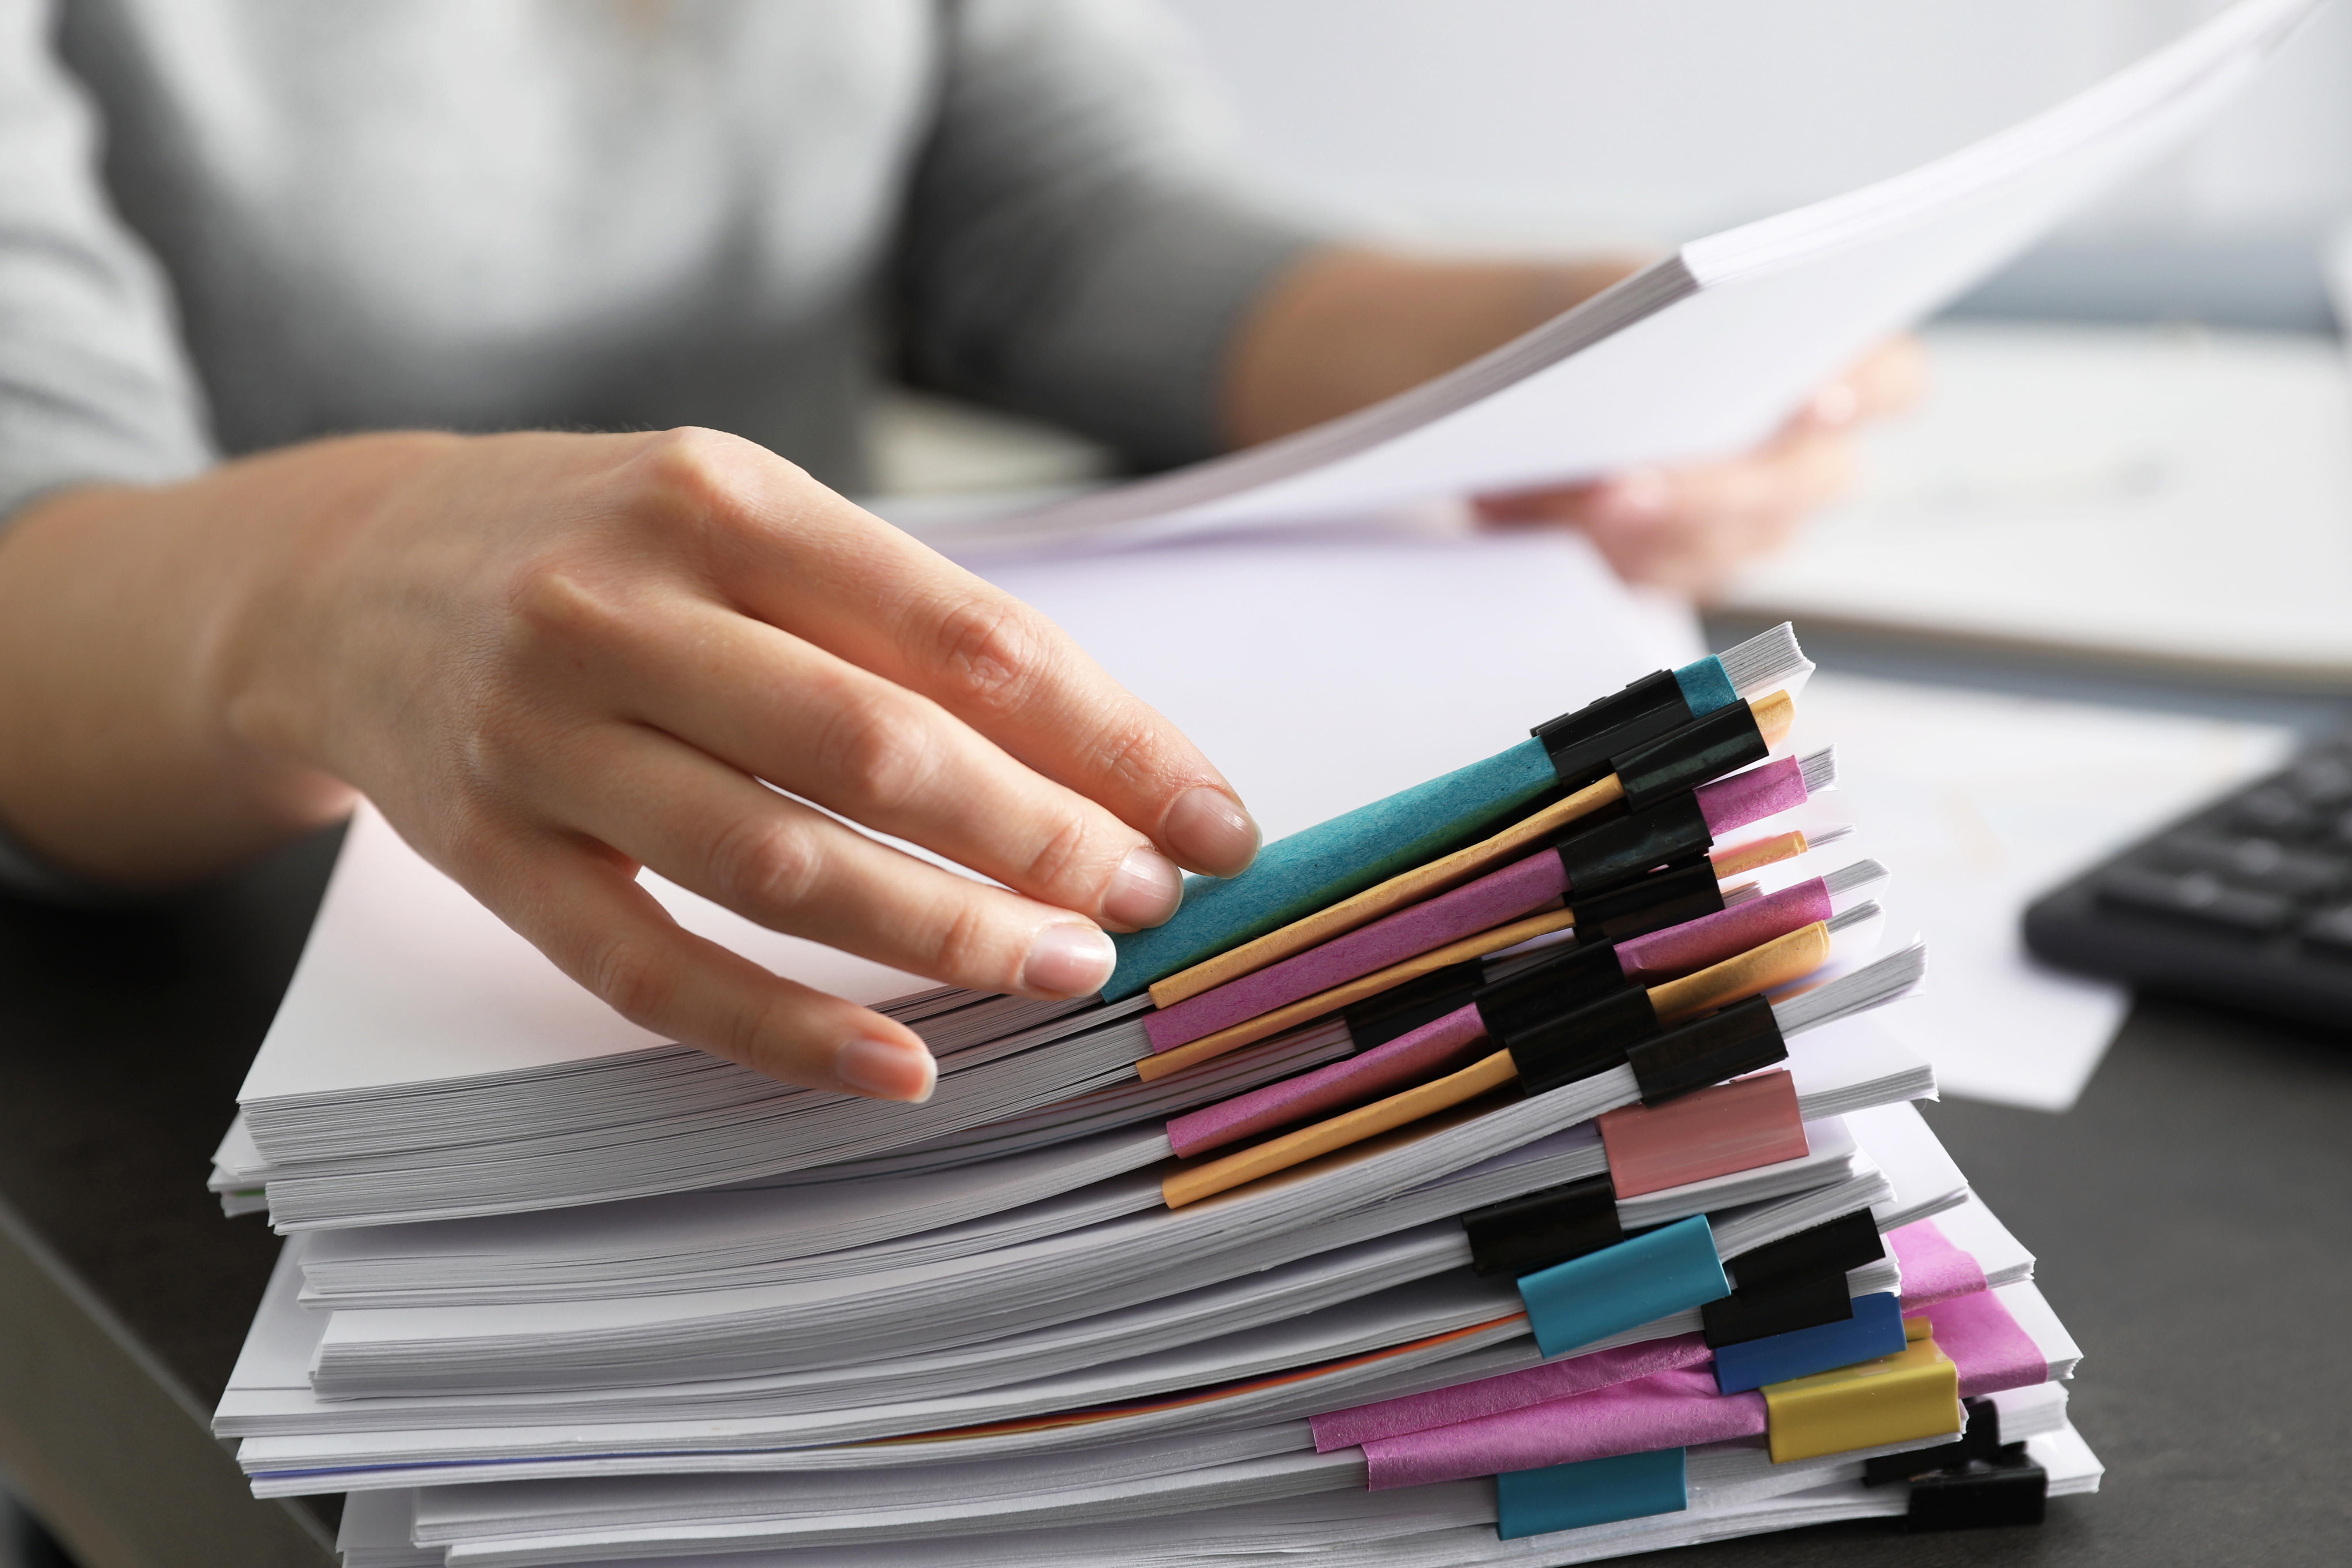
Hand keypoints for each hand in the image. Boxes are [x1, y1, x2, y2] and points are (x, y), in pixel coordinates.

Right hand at [0, 429, 1258, 1099]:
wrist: (341, 574)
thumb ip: (894, 616)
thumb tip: (1102, 752)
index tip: (1212, 817)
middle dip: (1042, 838)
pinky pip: (651, 966)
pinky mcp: (490, 853)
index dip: (1111, 738)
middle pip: (879, 748)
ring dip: (943, 933)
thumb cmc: (596, 547)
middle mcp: (623, 606)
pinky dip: (782, 1030)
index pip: (966, 636)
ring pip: (777, 863)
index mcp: (723, 500)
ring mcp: (543, 736)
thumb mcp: (738, 519)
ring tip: (1066, 969)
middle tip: (1149, 901)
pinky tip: (900, 1066)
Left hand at [1475, 337, 1926, 596]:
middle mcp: (1813, 459)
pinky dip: (1604, 548)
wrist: (1550, 381)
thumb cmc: (1617, 321)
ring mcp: (1760, 525)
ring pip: (1725, 545)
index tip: (1812, 398)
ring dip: (1638, 526)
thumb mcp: (1632, 296)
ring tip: (1558, 499)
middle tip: (1627, 487)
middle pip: (1802, 487)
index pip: (1892, 382)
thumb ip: (1665, 317)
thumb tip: (1652, 371)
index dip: (1867, 393)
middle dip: (1711, 489)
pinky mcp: (1696, 570)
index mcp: (1833, 367)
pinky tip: (1544, 520)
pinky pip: (1667, 578)